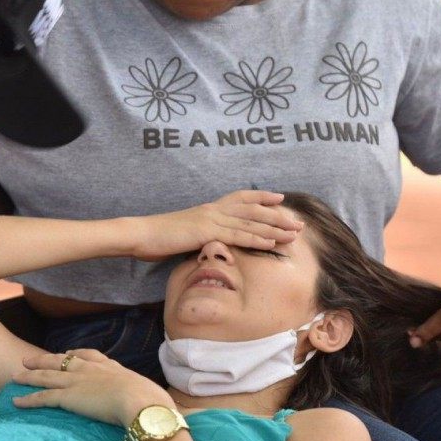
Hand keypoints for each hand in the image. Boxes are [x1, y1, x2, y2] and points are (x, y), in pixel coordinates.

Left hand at [12, 349, 174, 426]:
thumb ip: (147, 399)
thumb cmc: (153, 403)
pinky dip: (28, 399)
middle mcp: (92, 371)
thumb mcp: (150, 395)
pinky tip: (16, 402)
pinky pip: (43, 397)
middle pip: (62, 361)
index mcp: (112, 368)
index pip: (90, 356)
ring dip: (30, 376)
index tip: (67, 354)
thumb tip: (159, 409)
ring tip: (15, 375)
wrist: (142, 404)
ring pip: (47, 376)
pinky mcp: (69, 397)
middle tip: (30, 359)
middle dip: (45, 360)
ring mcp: (79, 382)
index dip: (76, 355)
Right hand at [122, 190, 302, 261]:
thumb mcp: (185, 233)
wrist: (141, 234)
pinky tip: (271, 242)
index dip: (262, 197)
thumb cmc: (159, 236)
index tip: (280, 199)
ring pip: (250, 222)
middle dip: (278, 216)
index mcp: (209, 209)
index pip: (241, 198)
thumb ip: (201, 234)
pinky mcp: (207, 232)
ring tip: (294, 234)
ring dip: (275, 228)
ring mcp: (211, 219)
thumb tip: (212, 242)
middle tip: (298, 223)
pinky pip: (237, 235)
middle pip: (253, 210)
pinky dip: (256, 239)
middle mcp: (214, 210)